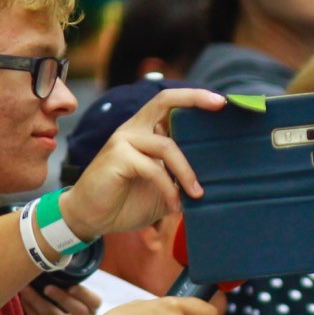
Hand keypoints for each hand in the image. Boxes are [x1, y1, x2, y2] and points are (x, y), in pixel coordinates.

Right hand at [57, 88, 224, 238]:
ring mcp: (124, 140)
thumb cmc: (126, 201)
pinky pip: (153, 169)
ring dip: (186, 172)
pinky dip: (169, 188)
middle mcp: (134, 129)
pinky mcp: (117, 157)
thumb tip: (215, 180)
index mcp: (145, 131)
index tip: (221, 102)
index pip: (170, 103)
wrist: (92, 217)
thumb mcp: (162, 188)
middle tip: (220, 105)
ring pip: (167, 146)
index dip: (194, 98)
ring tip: (197, 195)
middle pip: (165, 101)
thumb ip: (180, 179)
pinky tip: (175, 206)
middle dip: (194, 99)